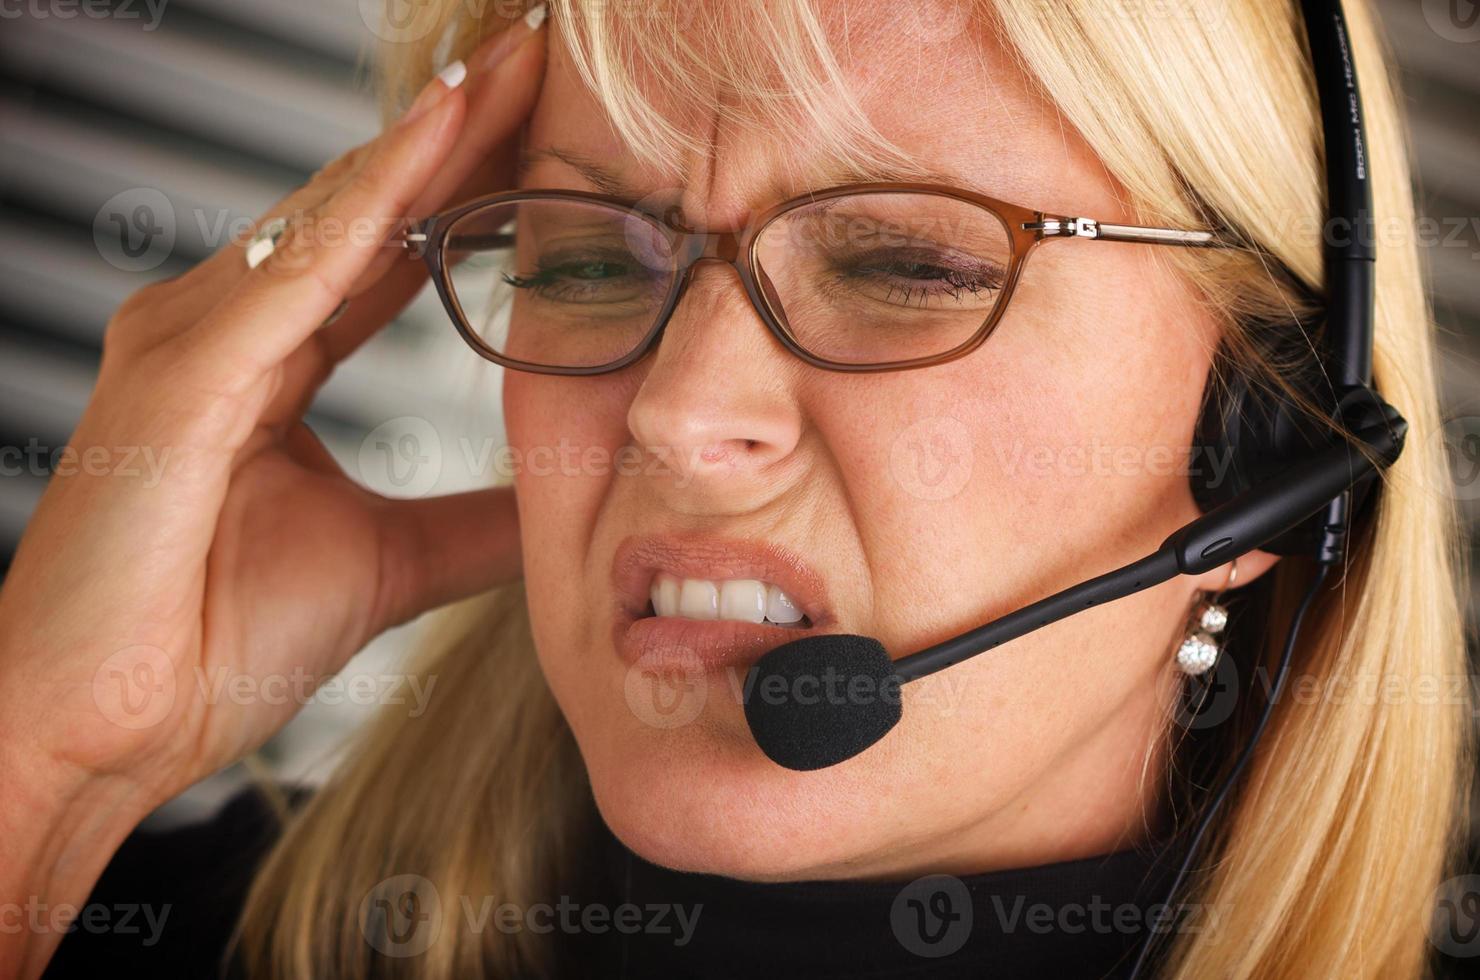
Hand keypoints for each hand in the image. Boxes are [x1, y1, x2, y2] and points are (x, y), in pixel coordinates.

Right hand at [0, 19, 545, 810]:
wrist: (112, 728)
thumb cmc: (209, 642)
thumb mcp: (386, 564)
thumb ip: (470, 523)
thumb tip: (555, 499)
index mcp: (271, 364)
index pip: (389, 250)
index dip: (470, 188)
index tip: (553, 138)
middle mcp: (227, 330)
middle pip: (366, 207)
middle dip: (460, 132)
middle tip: (540, 57)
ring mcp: (194, 339)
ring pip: (334, 215)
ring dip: (429, 138)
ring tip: (513, 68)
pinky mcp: (179, 373)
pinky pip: (295, 272)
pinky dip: (369, 202)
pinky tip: (437, 140)